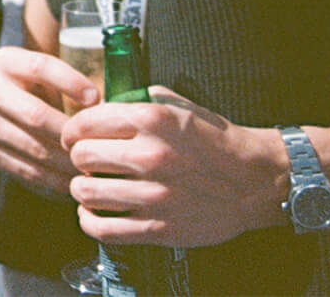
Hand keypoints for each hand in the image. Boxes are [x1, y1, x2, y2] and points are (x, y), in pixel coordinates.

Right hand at [0, 46, 92, 193]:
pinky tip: (73, 180)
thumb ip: (66, 79)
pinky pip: (26, 170)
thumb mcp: (39, 72)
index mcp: (6, 62)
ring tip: (93, 168)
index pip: (40, 67)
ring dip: (68, 162)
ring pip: (34, 147)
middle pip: (37, 114)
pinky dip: (54, 179)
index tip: (96, 98)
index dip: (70, 81)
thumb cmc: (28, 88)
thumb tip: (109, 101)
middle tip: (100, 146)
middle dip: (73, 134)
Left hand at [63, 90, 283, 248]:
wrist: (256, 181)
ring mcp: (155, 195)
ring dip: (82, 190)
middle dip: (78, 158)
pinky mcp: (161, 228)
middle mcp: (150, 156)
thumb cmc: (216, 141)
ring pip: (87, 192)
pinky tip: (93, 214)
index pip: (85, 123)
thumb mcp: (180, 106)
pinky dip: (90, 221)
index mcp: (152, 120)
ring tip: (90, 187)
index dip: (73, 130)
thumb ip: (140, 100)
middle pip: (82, 157)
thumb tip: (103, 100)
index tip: (74, 137)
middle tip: (85, 162)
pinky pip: (104, 228)